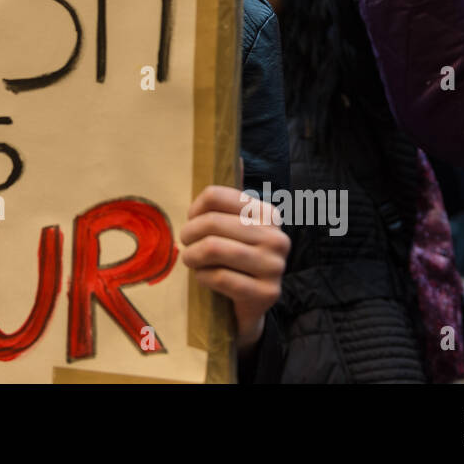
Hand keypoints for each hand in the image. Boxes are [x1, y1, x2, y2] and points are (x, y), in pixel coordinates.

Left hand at [179, 185, 289, 353]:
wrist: (248, 306)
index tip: (190, 220)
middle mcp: (278, 237)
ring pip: (214, 249)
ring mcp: (276, 266)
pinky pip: (220, 277)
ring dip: (192, 256)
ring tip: (190, 260)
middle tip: (185, 244)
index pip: (216, 196)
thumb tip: (236, 156)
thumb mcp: (234, 226)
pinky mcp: (267, 293)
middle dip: (189, 234)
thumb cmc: (235, 260)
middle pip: (212, 222)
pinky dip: (203, 277)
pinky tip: (203, 278)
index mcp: (269, 214)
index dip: (195, 209)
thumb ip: (232, 198)